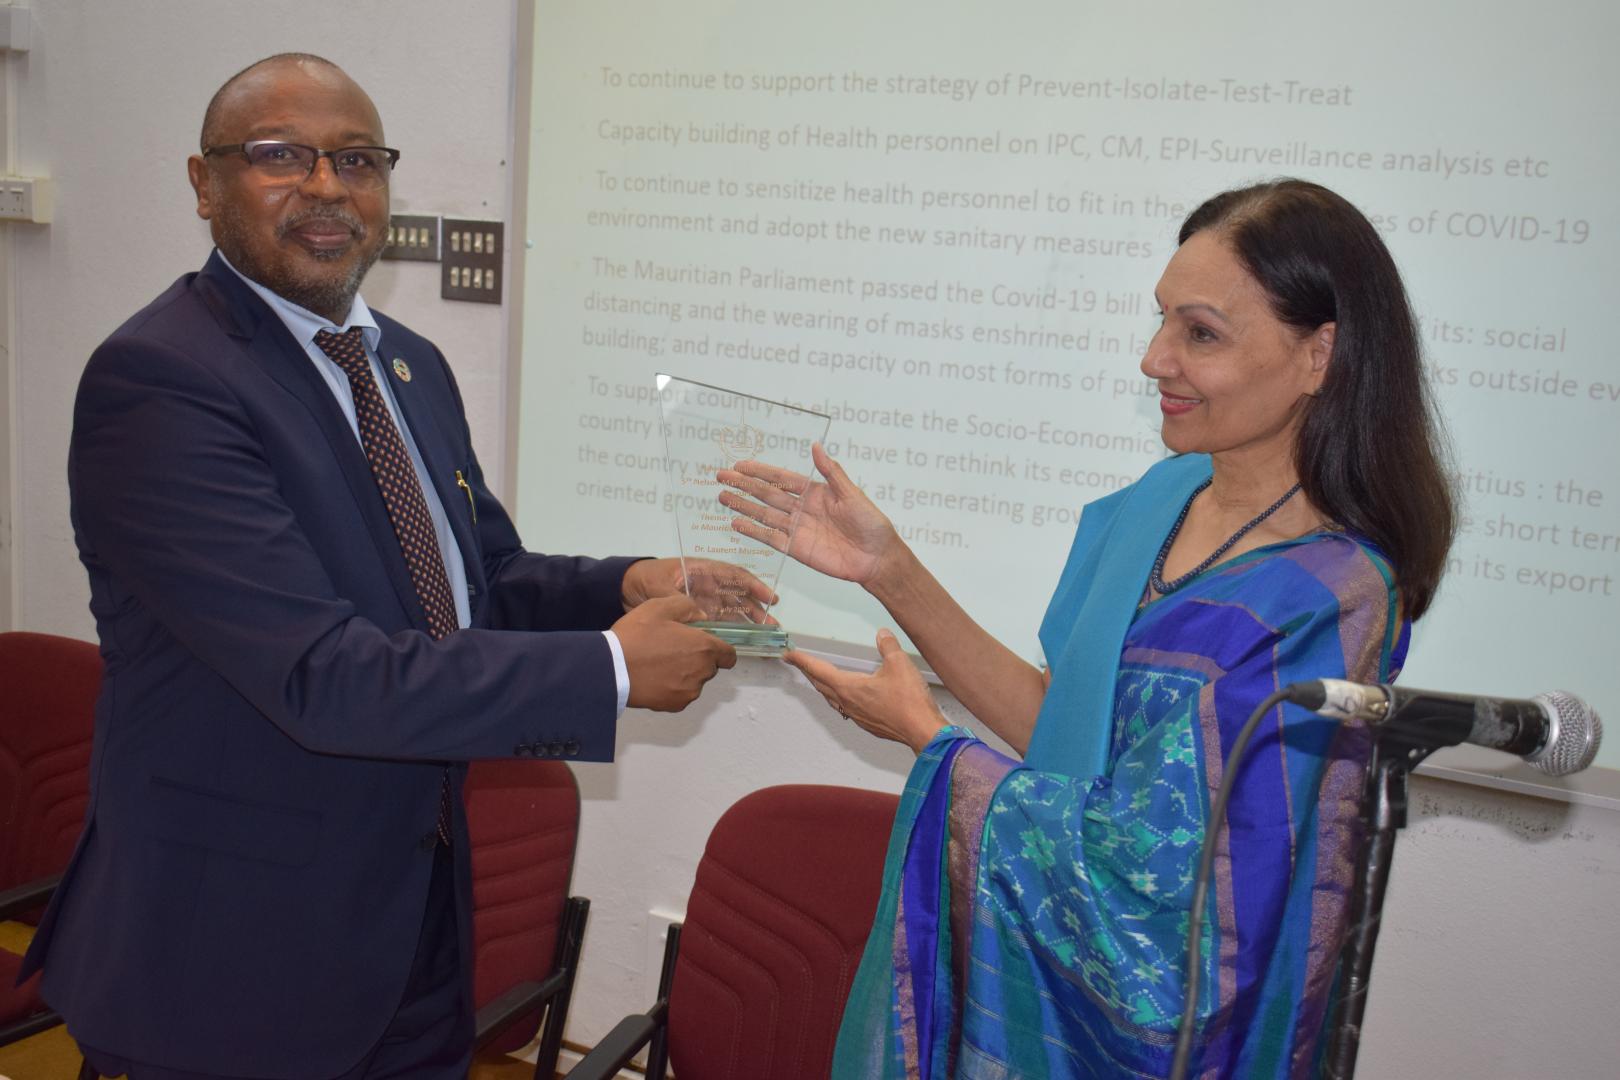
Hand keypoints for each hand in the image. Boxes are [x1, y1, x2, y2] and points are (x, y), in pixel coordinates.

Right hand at [612, 595, 737, 711]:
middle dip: (698, 659)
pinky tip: (654, 678)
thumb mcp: (660, 606)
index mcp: (704, 648)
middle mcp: (702, 672)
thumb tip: (701, 617)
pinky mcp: (675, 705)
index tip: (703, 644)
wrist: (611, 668)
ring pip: (695, 682)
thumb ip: (688, 607)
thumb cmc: (636, 635)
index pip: (729, 655)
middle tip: (673, 649)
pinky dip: (673, 688)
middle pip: (710, 667)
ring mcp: (689, 692)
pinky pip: (681, 695)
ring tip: (659, 664)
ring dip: (685, 674)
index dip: (719, 649)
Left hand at [620, 557, 778, 624]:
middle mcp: (707, 584)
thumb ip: (679, 601)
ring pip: (731, 610)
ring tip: (762, 635)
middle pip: (737, 595)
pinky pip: (717, 621)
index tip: (769, 599)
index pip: (734, 575)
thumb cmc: (643, 578)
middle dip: (756, 609)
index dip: (754, 586)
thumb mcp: (660, 587)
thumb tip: (700, 618)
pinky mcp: (696, 614)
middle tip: (771, 626)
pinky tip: (740, 641)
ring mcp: (703, 599)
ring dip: (747, 622)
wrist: (622, 589)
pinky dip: (729, 630)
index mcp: (702, 570)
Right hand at [718, 443, 900, 587]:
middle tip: (722, 476)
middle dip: (744, 485)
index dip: (761, 471)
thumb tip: (816, 446)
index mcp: (815, 492)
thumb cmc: (871, 524)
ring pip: (764, 514)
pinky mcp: (796, 548)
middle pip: (766, 494)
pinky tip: (736, 523)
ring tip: (722, 497)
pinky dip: (753, 531)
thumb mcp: (852, 494)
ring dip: (743, 506)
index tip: (741, 464)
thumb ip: (831, 472)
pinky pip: (770, 538)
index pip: (781, 478)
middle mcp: (802, 509)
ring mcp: (797, 529)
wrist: (876, 558)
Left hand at [784, 629, 946, 752]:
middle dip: (809, 672)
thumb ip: (888, 646)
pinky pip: (846, 708)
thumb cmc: (909, 702)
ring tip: (820, 678)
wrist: (923, 731)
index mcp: (848, 687)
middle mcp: (848, 703)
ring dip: (822, 686)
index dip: (802, 660)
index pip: (818, 670)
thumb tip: (882, 634)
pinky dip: (840, 698)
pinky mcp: (869, 724)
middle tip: (800, 663)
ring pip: (832, 699)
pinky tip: (849, 697)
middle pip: (821, 685)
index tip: (789, 655)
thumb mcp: (899, 664)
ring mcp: (858, 716)